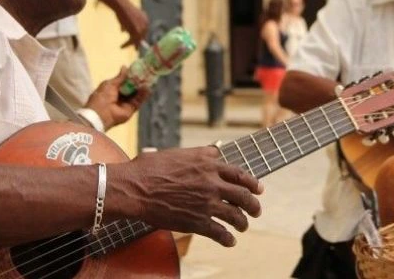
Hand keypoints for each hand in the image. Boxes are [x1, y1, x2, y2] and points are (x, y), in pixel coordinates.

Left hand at [85, 66, 150, 129]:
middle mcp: (120, 96)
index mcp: (113, 89)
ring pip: (137, 94)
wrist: (100, 114)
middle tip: (147, 74)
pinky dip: (143, 95)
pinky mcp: (131, 109)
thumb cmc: (101, 97)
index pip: (125, 82)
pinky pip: (138, 101)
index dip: (132, 76)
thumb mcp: (110, 84)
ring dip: (142, 88)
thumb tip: (125, 66)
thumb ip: (120, 77)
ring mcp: (126, 103)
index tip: (139, 70)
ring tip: (149, 80)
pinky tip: (147, 89)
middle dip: (139, 82)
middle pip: (132, 88)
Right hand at [112, 147, 263, 246]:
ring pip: (235, 215)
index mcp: (207, 164)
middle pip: (243, 195)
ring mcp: (205, 203)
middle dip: (253, 205)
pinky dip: (228, 239)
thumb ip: (199, 154)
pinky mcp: (196, 222)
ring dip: (243, 223)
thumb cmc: (149, 167)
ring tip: (244, 226)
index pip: (239, 174)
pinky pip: (220, 233)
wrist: (134, 188)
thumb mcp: (179, 152)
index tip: (259, 188)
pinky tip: (230, 241)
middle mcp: (211, 182)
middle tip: (256, 210)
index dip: (252, 183)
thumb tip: (212, 151)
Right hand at [116, 0, 148, 48]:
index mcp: (145, 19)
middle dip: (137, 42)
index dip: (140, 36)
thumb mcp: (127, 17)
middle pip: (142, 36)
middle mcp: (145, 24)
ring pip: (136, 40)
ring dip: (130, 44)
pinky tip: (121, 46)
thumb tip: (123, 31)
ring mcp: (141, 29)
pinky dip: (126, 44)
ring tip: (123, 47)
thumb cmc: (122, 9)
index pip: (144, 30)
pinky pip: (131, 41)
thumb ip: (127, 24)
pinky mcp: (135, 32)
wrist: (122, 6)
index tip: (138, 41)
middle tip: (136, 48)